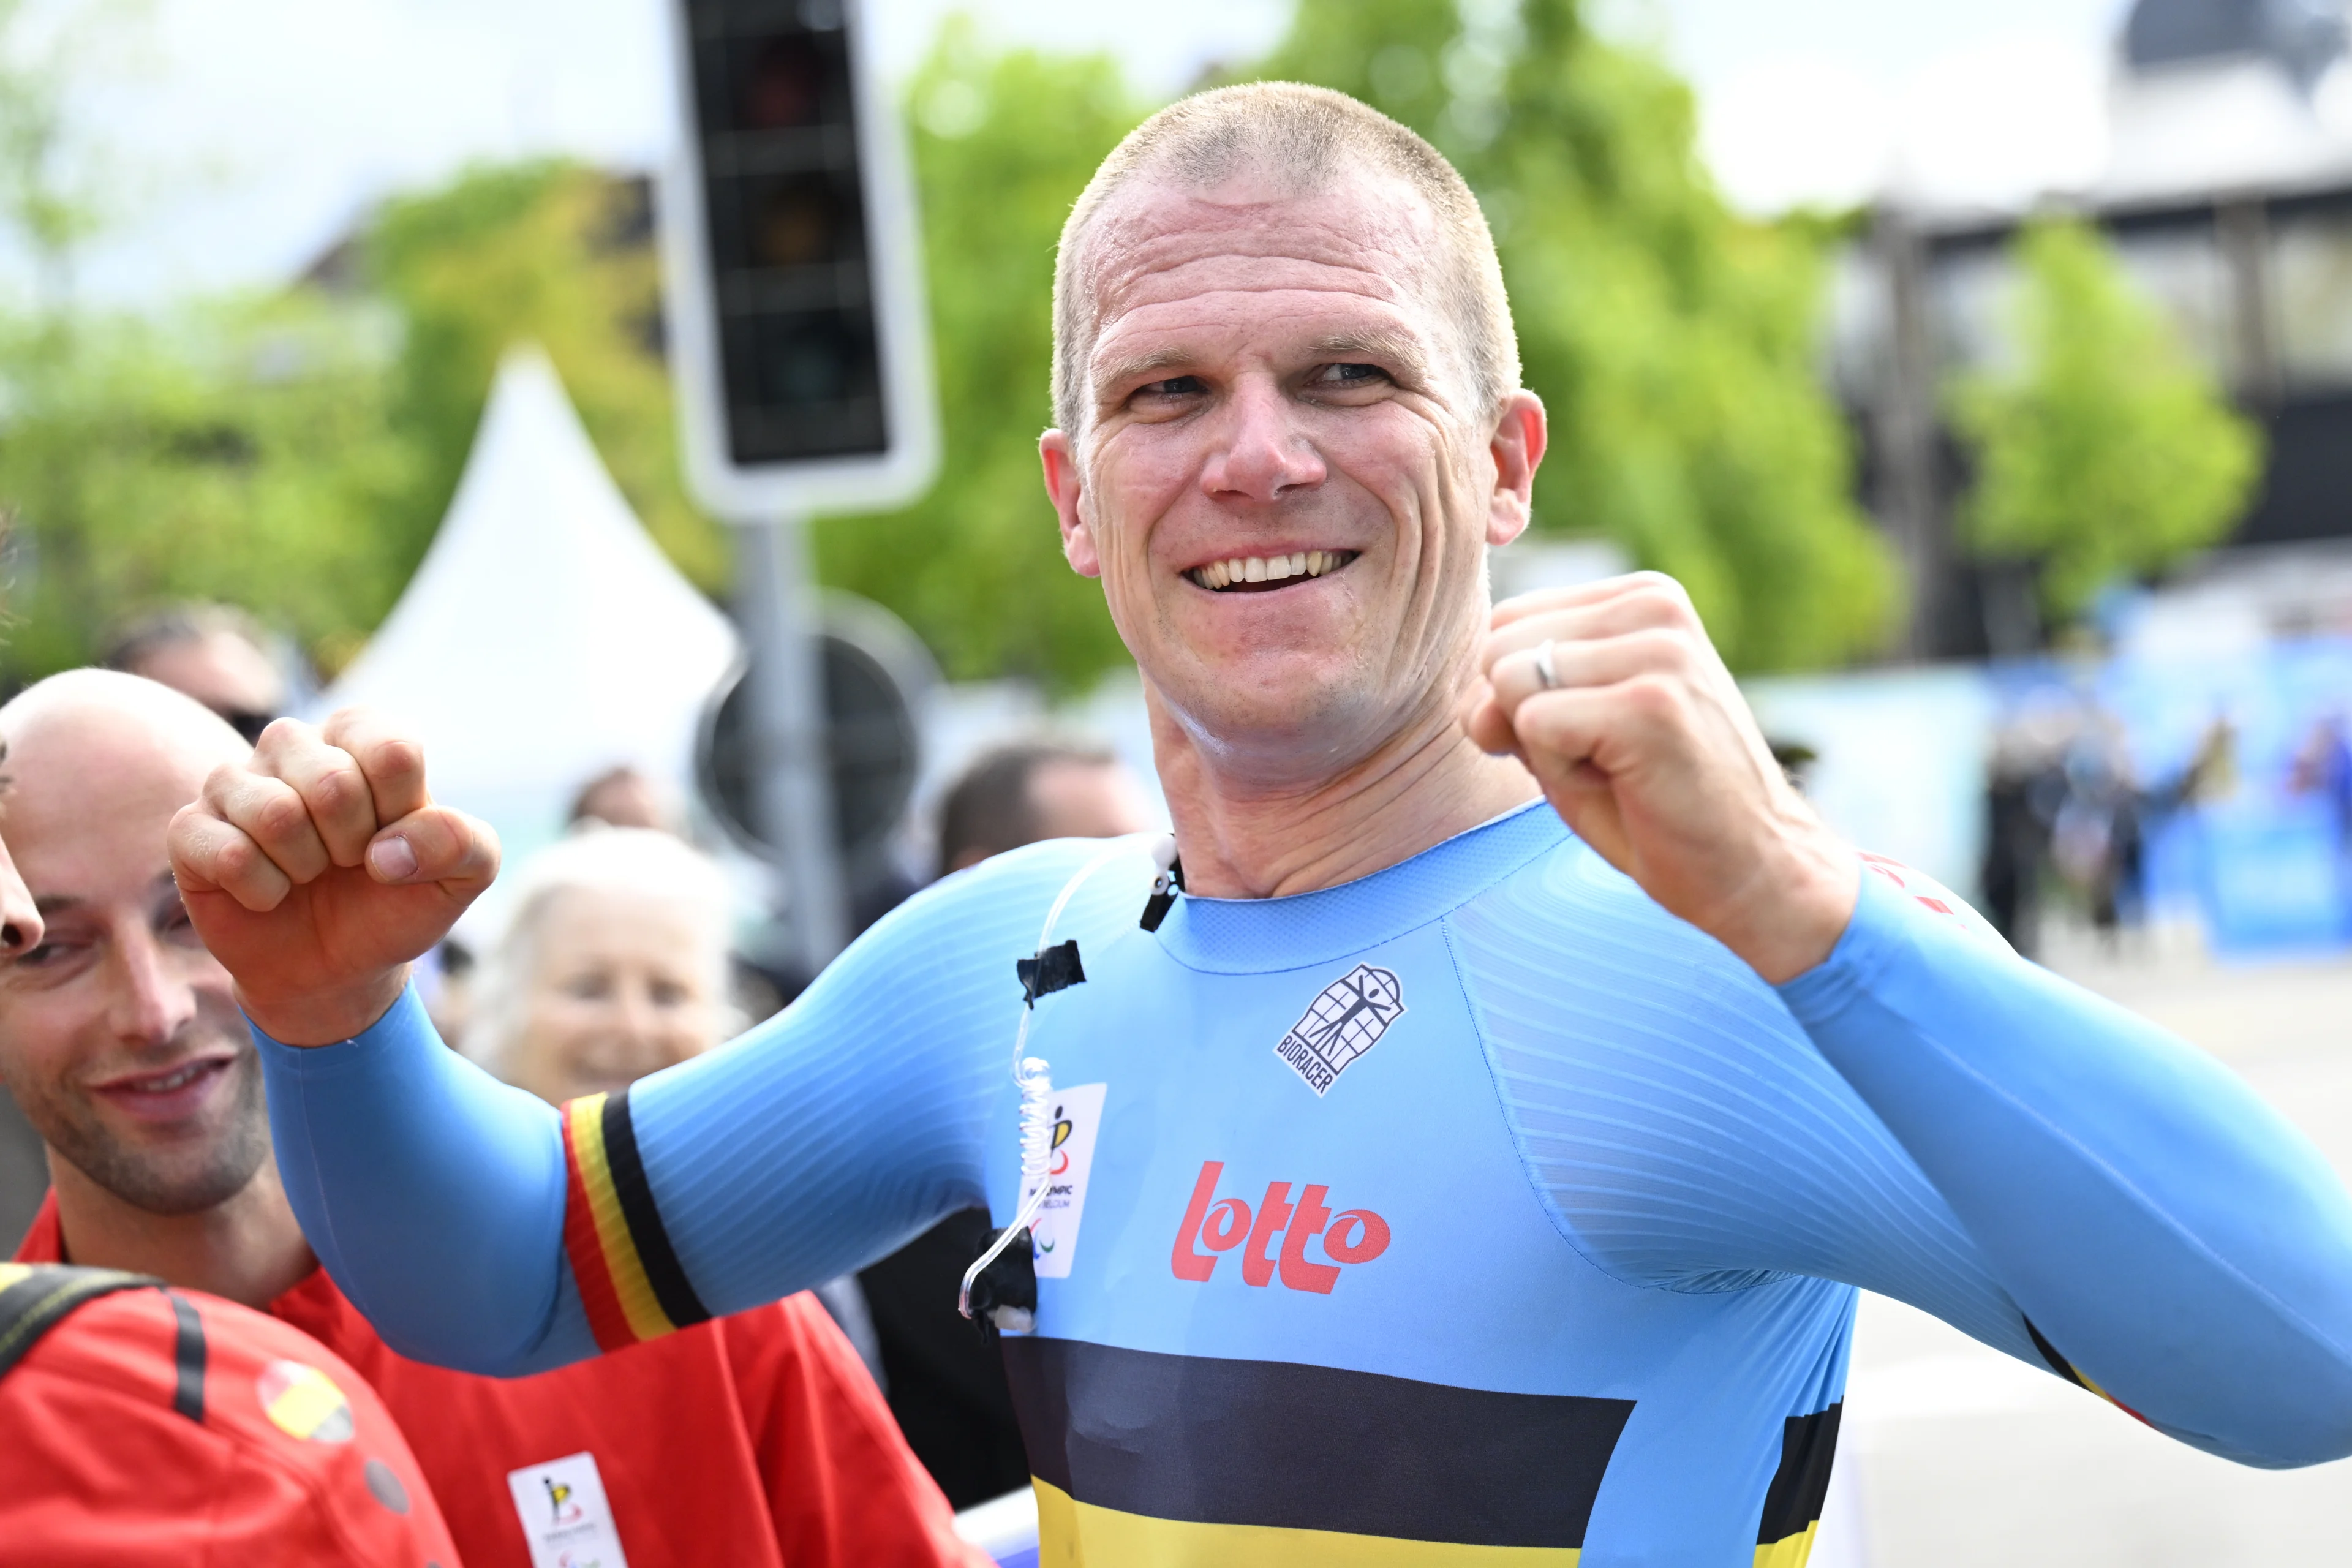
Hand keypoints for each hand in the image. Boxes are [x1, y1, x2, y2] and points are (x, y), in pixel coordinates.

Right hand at [168, 708, 499, 1044]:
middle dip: (353, 845)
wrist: (338, 967)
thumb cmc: (396, 902)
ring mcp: (233, 781)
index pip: (393, 753)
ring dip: (307, 867)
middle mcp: (293, 742)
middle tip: (346, 862)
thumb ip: (463, 843)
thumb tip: (388, 851)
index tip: (394, 838)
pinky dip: (263, 891)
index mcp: (360, 734)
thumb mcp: (463, 876)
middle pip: (334, 783)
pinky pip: (230, 854)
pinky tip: (268, 893)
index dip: (403, 817)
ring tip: (308, 874)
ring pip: (276, 815)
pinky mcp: (189, 829)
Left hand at [1462, 573, 1855, 982]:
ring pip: (1509, 685)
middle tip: (1607, 759)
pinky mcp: (1649, 704)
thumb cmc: (1653, 804)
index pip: (1506, 622)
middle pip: (1497, 649)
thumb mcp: (1569, 731)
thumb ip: (1510, 696)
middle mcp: (1654, 604)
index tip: (1597, 733)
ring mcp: (1658, 650)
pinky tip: (1625, 785)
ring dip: (1545, 750)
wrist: (1752, 868)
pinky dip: (1558, 773)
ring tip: (1617, 769)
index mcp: (1640, 595)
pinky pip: (1532, 725)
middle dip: (1527, 722)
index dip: (1523, 697)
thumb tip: (1474, 700)